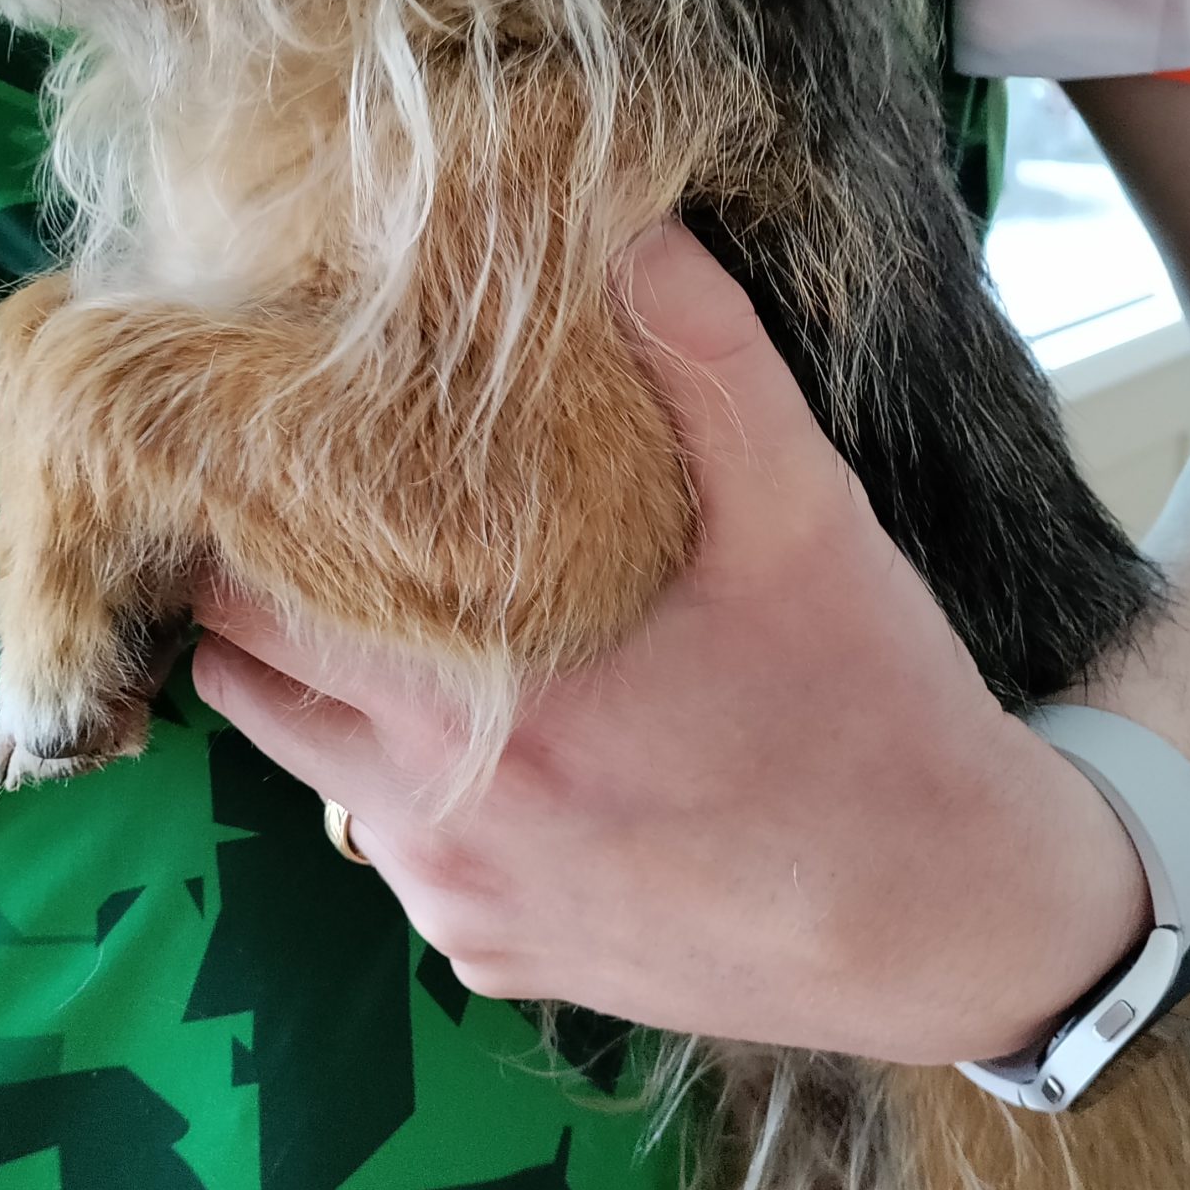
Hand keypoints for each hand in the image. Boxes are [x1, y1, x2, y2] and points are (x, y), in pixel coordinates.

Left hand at [192, 224, 1150, 1065]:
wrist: (952, 923)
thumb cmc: (874, 708)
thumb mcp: (806, 516)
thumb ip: (708, 363)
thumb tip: (630, 228)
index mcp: (477, 702)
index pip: (247, 595)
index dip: (237, 512)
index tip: (261, 447)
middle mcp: (433, 821)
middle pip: (245, 678)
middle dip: (263, 592)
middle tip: (323, 517)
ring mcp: (457, 905)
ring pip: (309, 771)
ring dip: (330, 693)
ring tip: (417, 620)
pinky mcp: (496, 962)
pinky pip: (395, 859)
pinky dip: (412, 795)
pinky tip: (516, 743)